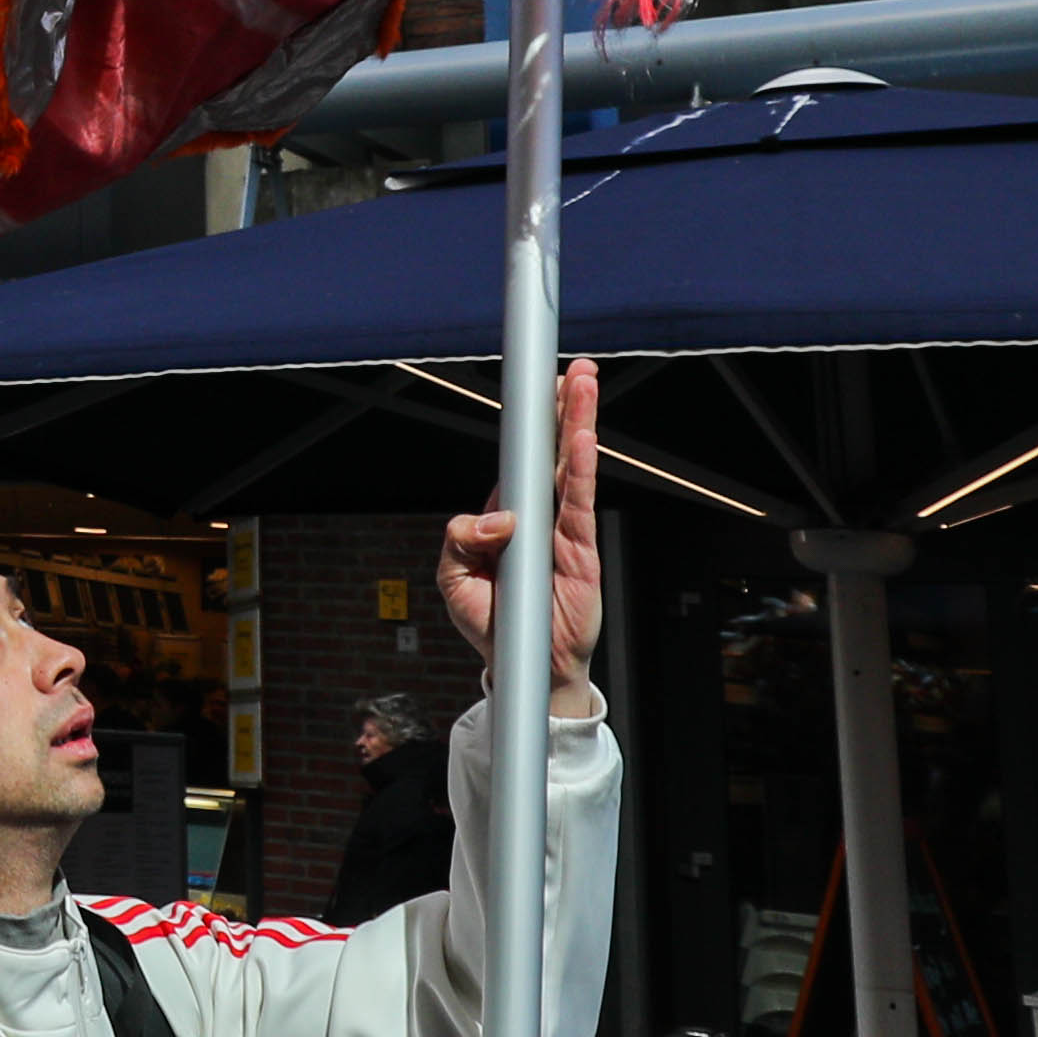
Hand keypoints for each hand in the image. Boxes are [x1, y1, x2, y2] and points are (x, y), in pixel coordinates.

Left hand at [434, 355, 602, 705]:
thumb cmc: (492, 621)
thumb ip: (458, 540)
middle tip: (576, 370)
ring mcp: (564, 531)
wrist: (524, 666)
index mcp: (510, 515)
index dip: (532, 425)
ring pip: (572, 467)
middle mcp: (541, 515)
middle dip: (563, 409)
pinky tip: (584, 440)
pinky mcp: (581, 552)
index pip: (524, 460)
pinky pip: (581, 504)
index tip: (540, 388)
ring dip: (578, 423)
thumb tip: (496, 518)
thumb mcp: (453, 579)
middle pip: (554, 452)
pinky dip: (583, 470)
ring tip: (584, 385)